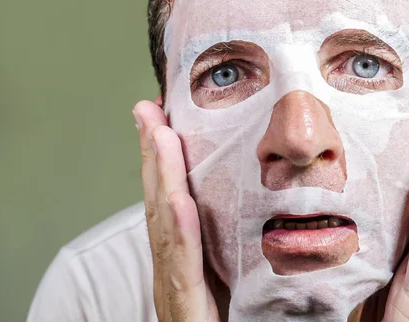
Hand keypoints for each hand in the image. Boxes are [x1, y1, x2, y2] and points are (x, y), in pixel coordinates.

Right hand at [133, 99, 224, 321]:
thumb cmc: (230, 321)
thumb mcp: (230, 276)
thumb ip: (236, 245)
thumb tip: (260, 205)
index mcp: (183, 258)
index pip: (171, 199)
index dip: (163, 160)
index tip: (162, 120)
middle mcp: (172, 266)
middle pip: (159, 201)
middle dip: (152, 153)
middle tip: (148, 108)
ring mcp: (173, 285)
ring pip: (163, 222)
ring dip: (158, 174)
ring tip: (155, 130)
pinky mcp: (184, 306)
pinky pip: (181, 261)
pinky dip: (177, 226)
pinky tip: (176, 196)